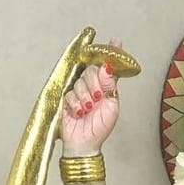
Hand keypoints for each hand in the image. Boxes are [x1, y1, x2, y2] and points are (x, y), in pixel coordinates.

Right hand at [61, 41, 120, 155]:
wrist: (85, 143)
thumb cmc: (101, 127)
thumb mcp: (112, 106)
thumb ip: (110, 85)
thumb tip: (108, 66)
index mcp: (105, 86)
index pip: (108, 65)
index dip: (111, 52)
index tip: (116, 40)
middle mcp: (92, 85)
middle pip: (92, 70)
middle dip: (95, 83)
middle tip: (97, 97)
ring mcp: (79, 91)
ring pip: (80, 81)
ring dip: (85, 97)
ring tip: (88, 110)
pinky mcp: (67, 98)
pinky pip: (70, 93)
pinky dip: (76, 104)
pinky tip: (79, 113)